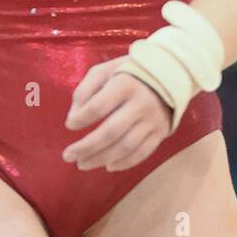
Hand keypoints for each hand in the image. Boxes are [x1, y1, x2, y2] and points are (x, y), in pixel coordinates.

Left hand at [63, 56, 172, 171]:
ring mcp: (152, 120)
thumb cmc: (127, 73)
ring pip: (125, 146)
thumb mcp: (104, 71)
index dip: (81, 118)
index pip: (98, 106)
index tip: (69, 124)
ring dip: (101, 159)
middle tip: (68, 156)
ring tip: (82, 164)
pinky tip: (107, 165)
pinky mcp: (160, 132)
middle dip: (86, 147)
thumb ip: (85, 90)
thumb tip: (73, 118)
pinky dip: (124, 163)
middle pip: (111, 132)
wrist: (168, 75)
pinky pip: (142, 153)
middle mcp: (141, 104)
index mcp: (125, 84)